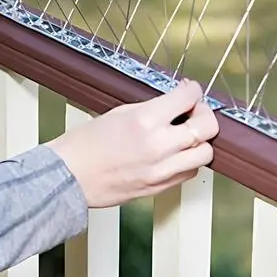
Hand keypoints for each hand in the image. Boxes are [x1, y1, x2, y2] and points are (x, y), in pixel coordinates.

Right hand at [47, 79, 218, 207]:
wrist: (69, 176)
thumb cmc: (84, 144)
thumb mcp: (117, 114)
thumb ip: (149, 109)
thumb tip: (172, 105)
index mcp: (144, 121)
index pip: (187, 98)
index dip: (192, 90)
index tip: (190, 89)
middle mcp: (158, 145)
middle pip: (206, 127)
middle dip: (204, 113)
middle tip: (194, 110)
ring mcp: (161, 169)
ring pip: (205, 154)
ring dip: (200, 140)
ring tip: (187, 134)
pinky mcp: (159, 187)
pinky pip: (189, 173)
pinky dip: (189, 161)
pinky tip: (176, 154)